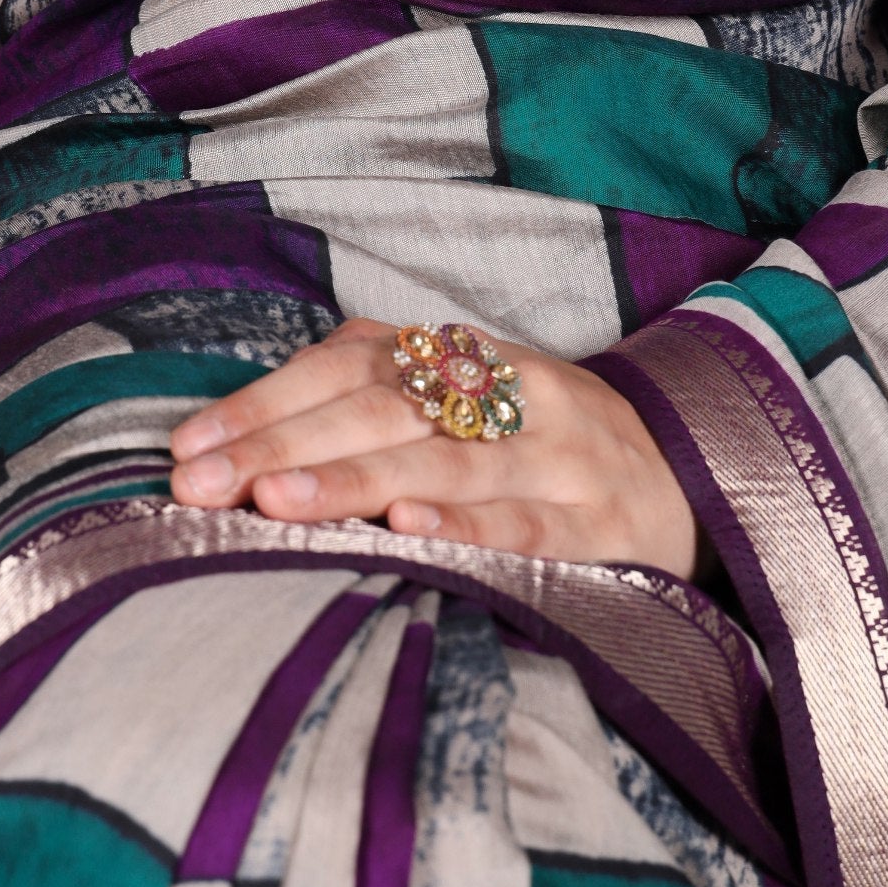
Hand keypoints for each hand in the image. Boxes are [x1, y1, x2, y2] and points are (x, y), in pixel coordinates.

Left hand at [168, 316, 699, 580]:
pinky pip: (528, 522)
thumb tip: (244, 453)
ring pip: (447, 459)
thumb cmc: (548, 452)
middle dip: (284, 444)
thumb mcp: (474, 408)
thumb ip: (381, 414)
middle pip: (387, 408)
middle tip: (202, 485)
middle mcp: (514, 393)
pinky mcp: (605, 522)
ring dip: (356, 479)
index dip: (268, 400)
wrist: (700, 483)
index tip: (188, 447)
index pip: (354, 364)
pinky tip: (407, 528)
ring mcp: (562, 454)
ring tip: (276, 499)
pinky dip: (467, 524)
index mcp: (471, 358)